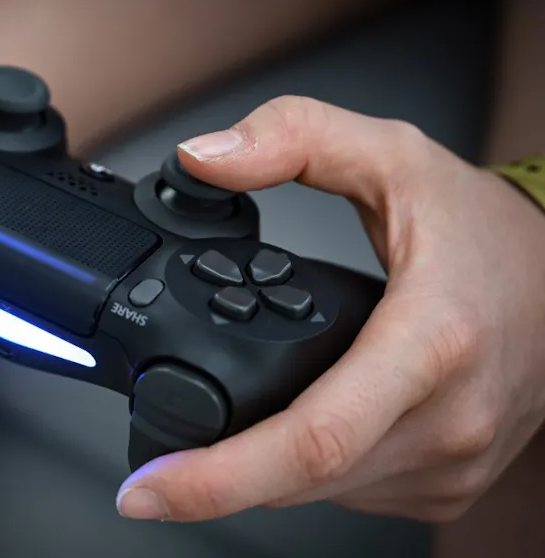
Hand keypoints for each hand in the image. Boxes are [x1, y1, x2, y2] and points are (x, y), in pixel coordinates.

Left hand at [115, 96, 544, 522]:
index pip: (312, 438)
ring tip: (222, 441)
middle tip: (150, 477)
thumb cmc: (486, 229)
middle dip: (213, 482)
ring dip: (257, 476)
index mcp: (430, 343)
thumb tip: (203, 158)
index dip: (216, 478)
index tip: (147, 491)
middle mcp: (445, 420)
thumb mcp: (392, 156)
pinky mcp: (448, 483)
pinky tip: (292, 434)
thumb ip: (292, 138)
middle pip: (299, 481)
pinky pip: (351, 493)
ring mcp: (451, 463)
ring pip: (320, 495)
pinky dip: (303, 473)